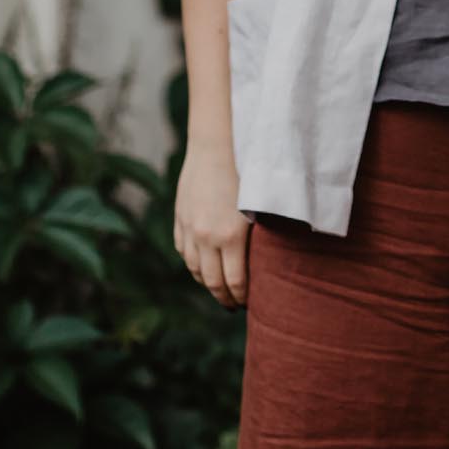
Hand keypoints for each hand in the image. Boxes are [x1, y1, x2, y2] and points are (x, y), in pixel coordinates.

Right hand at [173, 135, 252, 307]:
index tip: (250, 304)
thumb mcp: (261, 207)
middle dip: (225, 297)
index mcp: (231, 236)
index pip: (235, 282)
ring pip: (194, 268)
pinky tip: (202, 265)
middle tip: (235, 304)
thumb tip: (268, 264)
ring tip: (218, 288)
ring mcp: (189, 228)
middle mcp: (206, 236)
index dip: (243, 298)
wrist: (217, 144)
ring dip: (207, 282)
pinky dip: (193, 262)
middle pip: (212, 282)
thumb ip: (259, 238)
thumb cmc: (249, 173)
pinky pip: (183, 250)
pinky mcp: (180, 218)